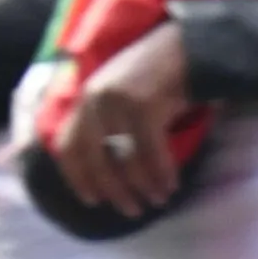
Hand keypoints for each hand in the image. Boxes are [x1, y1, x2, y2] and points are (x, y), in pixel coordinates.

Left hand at [52, 25, 194, 222]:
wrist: (190, 48)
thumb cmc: (159, 77)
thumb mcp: (123, 97)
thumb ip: (108, 123)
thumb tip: (108, 165)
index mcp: (85, 99)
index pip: (68, 146)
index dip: (77, 178)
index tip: (92, 200)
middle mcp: (95, 100)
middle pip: (95, 158)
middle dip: (114, 190)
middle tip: (131, 210)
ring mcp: (118, 102)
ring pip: (125, 159)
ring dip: (142, 186)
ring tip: (157, 201)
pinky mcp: (144, 106)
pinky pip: (151, 152)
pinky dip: (162, 173)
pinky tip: (172, 186)